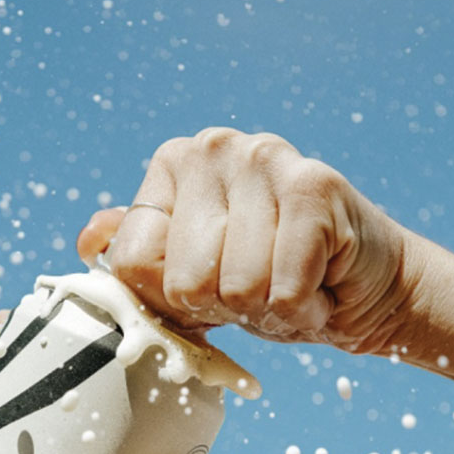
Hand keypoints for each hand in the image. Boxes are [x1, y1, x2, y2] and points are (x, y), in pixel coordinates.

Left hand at [76, 127, 412, 354]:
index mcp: (171, 165)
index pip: (131, 264)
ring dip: (267, 307)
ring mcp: (264, 156)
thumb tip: (89, 241)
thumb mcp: (192, 271)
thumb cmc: (271, 280)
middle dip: (224, 305)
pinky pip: (282, 289)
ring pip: (235, 287)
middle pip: (183, 281)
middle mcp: (211, 147)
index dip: (172, 298)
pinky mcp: (315, 185)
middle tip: (259, 282)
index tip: (208, 281)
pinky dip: (302, 306)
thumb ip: (138, 252)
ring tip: (289, 279)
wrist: (365, 286)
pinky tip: (319, 279)